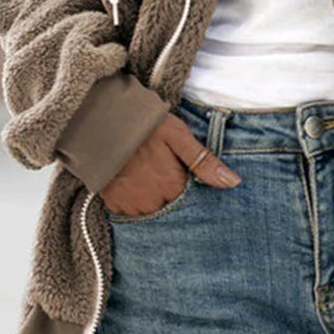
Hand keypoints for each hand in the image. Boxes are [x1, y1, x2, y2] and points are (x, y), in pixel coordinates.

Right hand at [99, 112, 241, 216]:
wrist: (101, 121)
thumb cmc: (144, 125)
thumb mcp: (179, 136)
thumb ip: (204, 162)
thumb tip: (233, 183)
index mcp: (171, 186)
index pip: (191, 203)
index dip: (190, 189)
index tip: (186, 177)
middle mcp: (151, 202)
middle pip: (170, 209)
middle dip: (172, 196)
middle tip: (166, 173)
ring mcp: (130, 204)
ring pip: (151, 212)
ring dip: (155, 201)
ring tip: (151, 177)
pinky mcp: (112, 202)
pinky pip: (130, 212)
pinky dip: (136, 202)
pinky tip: (137, 183)